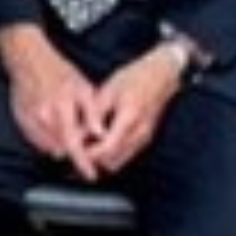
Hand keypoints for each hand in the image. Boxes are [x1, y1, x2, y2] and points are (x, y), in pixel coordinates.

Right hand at [0, 23, 97, 165]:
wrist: (29, 61)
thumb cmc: (58, 73)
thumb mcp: (84, 88)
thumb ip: (92, 114)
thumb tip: (100, 135)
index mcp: (63, 108)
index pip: (73, 144)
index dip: (83, 162)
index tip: (90, 174)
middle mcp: (44, 117)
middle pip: (61, 149)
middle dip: (74, 154)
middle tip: (85, 151)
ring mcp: (30, 120)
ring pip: (49, 148)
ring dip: (61, 148)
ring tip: (70, 135)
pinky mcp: (21, 121)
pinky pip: (36, 142)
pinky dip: (49, 142)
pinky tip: (56, 131)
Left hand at [76, 47, 183, 179]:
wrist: (161, 75)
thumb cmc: (133, 78)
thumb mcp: (109, 90)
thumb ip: (95, 113)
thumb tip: (77, 133)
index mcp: (130, 117)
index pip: (108, 146)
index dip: (89, 153)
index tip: (74, 150)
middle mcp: (140, 132)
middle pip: (113, 159)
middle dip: (93, 159)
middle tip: (75, 150)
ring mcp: (145, 138)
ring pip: (119, 161)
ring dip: (101, 158)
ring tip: (84, 146)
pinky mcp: (145, 139)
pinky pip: (125, 155)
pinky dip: (111, 154)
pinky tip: (98, 143)